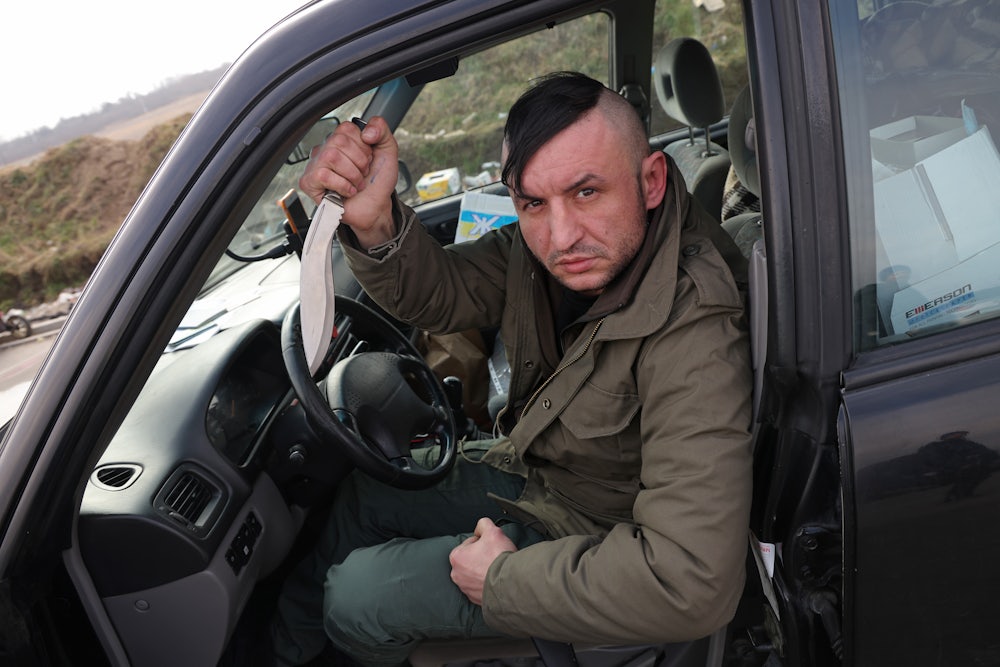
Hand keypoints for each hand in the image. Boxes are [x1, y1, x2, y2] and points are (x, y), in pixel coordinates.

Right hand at [298, 116, 398, 248]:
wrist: (377, 207)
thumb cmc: (377, 181)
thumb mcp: (387, 150)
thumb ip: (381, 129)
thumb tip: (366, 132)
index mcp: (341, 139)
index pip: (346, 128)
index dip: (363, 146)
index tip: (368, 160)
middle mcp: (325, 149)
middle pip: (338, 141)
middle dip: (359, 162)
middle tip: (362, 174)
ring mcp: (315, 165)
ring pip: (331, 156)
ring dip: (352, 174)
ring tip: (355, 183)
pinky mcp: (309, 182)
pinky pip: (323, 175)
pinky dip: (342, 185)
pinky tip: (347, 192)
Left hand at [449, 518, 516, 604]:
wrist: (510, 583)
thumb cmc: (499, 558)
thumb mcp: (492, 530)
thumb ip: (483, 524)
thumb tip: (480, 528)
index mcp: (456, 557)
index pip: (471, 543)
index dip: (483, 542)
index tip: (492, 546)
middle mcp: (457, 575)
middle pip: (472, 558)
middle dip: (482, 556)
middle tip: (495, 556)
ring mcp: (466, 589)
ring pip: (476, 573)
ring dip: (484, 570)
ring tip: (497, 568)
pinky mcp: (475, 599)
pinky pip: (481, 586)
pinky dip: (487, 582)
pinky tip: (496, 579)